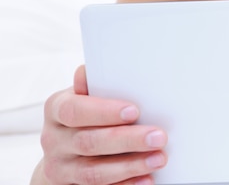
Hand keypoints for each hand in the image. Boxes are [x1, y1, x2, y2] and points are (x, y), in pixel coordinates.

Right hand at [37, 65, 167, 184]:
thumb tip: (87, 70)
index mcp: (56, 109)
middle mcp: (53, 139)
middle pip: (89, 142)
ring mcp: (60, 167)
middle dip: (127, 140)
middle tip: (159, 137)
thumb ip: (93, 85)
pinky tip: (147, 179)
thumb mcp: (85, 95)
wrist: (64, 151)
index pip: (75, 111)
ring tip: (159, 158)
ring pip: (94, 171)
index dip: (104, 112)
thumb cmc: (85, 113)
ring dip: (130, 165)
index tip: (134, 111)